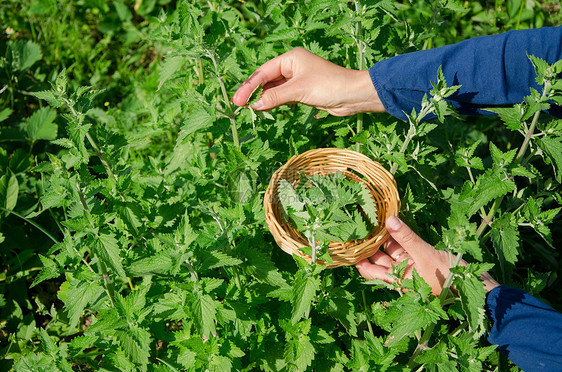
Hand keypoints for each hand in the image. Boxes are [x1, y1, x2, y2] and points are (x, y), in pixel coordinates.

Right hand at [231, 47, 384, 115]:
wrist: (353, 95)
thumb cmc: (328, 85)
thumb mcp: (298, 90)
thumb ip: (275, 97)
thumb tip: (254, 104)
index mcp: (291, 58)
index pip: (264, 72)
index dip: (249, 86)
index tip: (238, 99)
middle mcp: (292, 66)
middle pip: (266, 79)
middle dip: (252, 92)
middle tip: (238, 104)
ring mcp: (297, 79)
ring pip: (273, 89)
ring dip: (261, 98)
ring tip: (247, 108)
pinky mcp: (302, 91)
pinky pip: (281, 96)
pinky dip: (272, 102)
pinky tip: (262, 108)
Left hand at [356, 216, 499, 295]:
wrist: (477, 285)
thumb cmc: (449, 277)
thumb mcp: (426, 255)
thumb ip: (407, 238)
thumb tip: (389, 220)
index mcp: (396, 279)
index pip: (368, 270)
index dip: (357, 257)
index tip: (346, 241)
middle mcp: (400, 273)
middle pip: (377, 258)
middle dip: (368, 243)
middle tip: (356, 223)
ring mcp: (410, 265)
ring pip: (390, 250)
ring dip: (382, 236)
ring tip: (371, 218)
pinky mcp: (420, 257)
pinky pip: (404, 245)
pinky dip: (398, 235)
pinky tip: (391, 221)